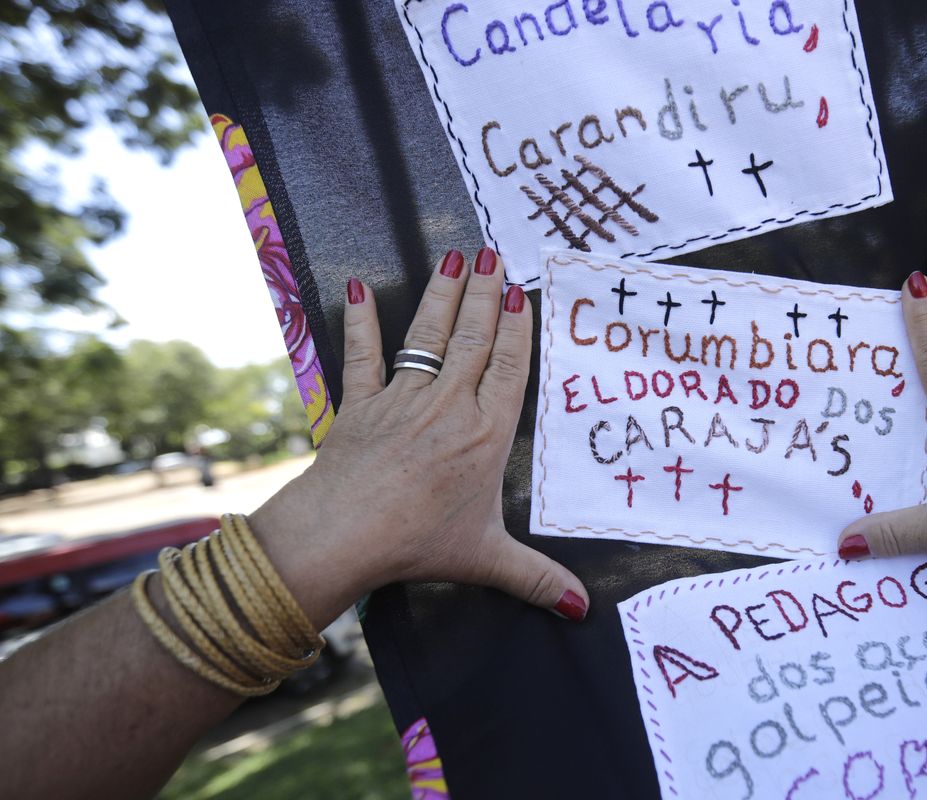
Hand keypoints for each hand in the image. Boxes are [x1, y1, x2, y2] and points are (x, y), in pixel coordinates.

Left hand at [251, 247, 588, 625]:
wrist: (343, 535)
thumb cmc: (418, 543)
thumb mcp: (487, 560)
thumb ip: (537, 579)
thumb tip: (583, 610)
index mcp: (486, 435)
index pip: (509, 369)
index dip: (518, 329)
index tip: (523, 293)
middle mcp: (449, 408)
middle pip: (474, 341)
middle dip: (486, 295)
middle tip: (494, 254)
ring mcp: (403, 401)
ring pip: (428, 338)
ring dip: (442, 297)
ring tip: (455, 258)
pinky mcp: (361, 405)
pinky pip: (364, 357)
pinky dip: (364, 323)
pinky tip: (363, 289)